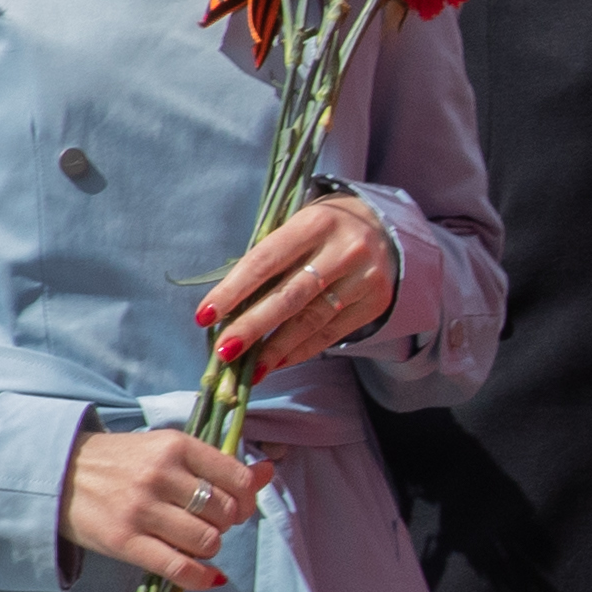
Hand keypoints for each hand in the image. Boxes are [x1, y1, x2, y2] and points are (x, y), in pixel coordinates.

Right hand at [65, 425, 271, 589]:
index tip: (234, 504)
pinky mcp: (125, 541)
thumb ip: (216, 463)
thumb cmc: (121, 462)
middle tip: (206, 522)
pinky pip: (180, 568)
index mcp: (176, 445)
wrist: (59, 475)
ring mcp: (142, 509)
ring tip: (191, 540)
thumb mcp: (167, 449)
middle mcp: (161, 475)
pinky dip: (201, 577)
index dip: (246, 499)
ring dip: (209, 547)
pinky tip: (206, 575)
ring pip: (208, 542)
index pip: (239, 479)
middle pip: (226, 513)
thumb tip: (268, 472)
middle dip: (225, 524)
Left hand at [199, 197, 398, 382]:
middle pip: (290, 296)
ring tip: (248, 369)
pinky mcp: (375, 302)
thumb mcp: (297, 227)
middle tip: (224, 352)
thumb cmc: (323, 229)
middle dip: (252, 326)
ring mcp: (364, 278)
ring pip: (312, 320)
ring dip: (275, 348)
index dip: (234, 290)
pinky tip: (277, 363)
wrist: (386, 228)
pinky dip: (300, 351)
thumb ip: (269, 258)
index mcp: (316, 222)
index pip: (266, 260)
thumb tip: (229, 307)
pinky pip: (331, 333)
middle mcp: (345, 249)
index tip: (205, 316)